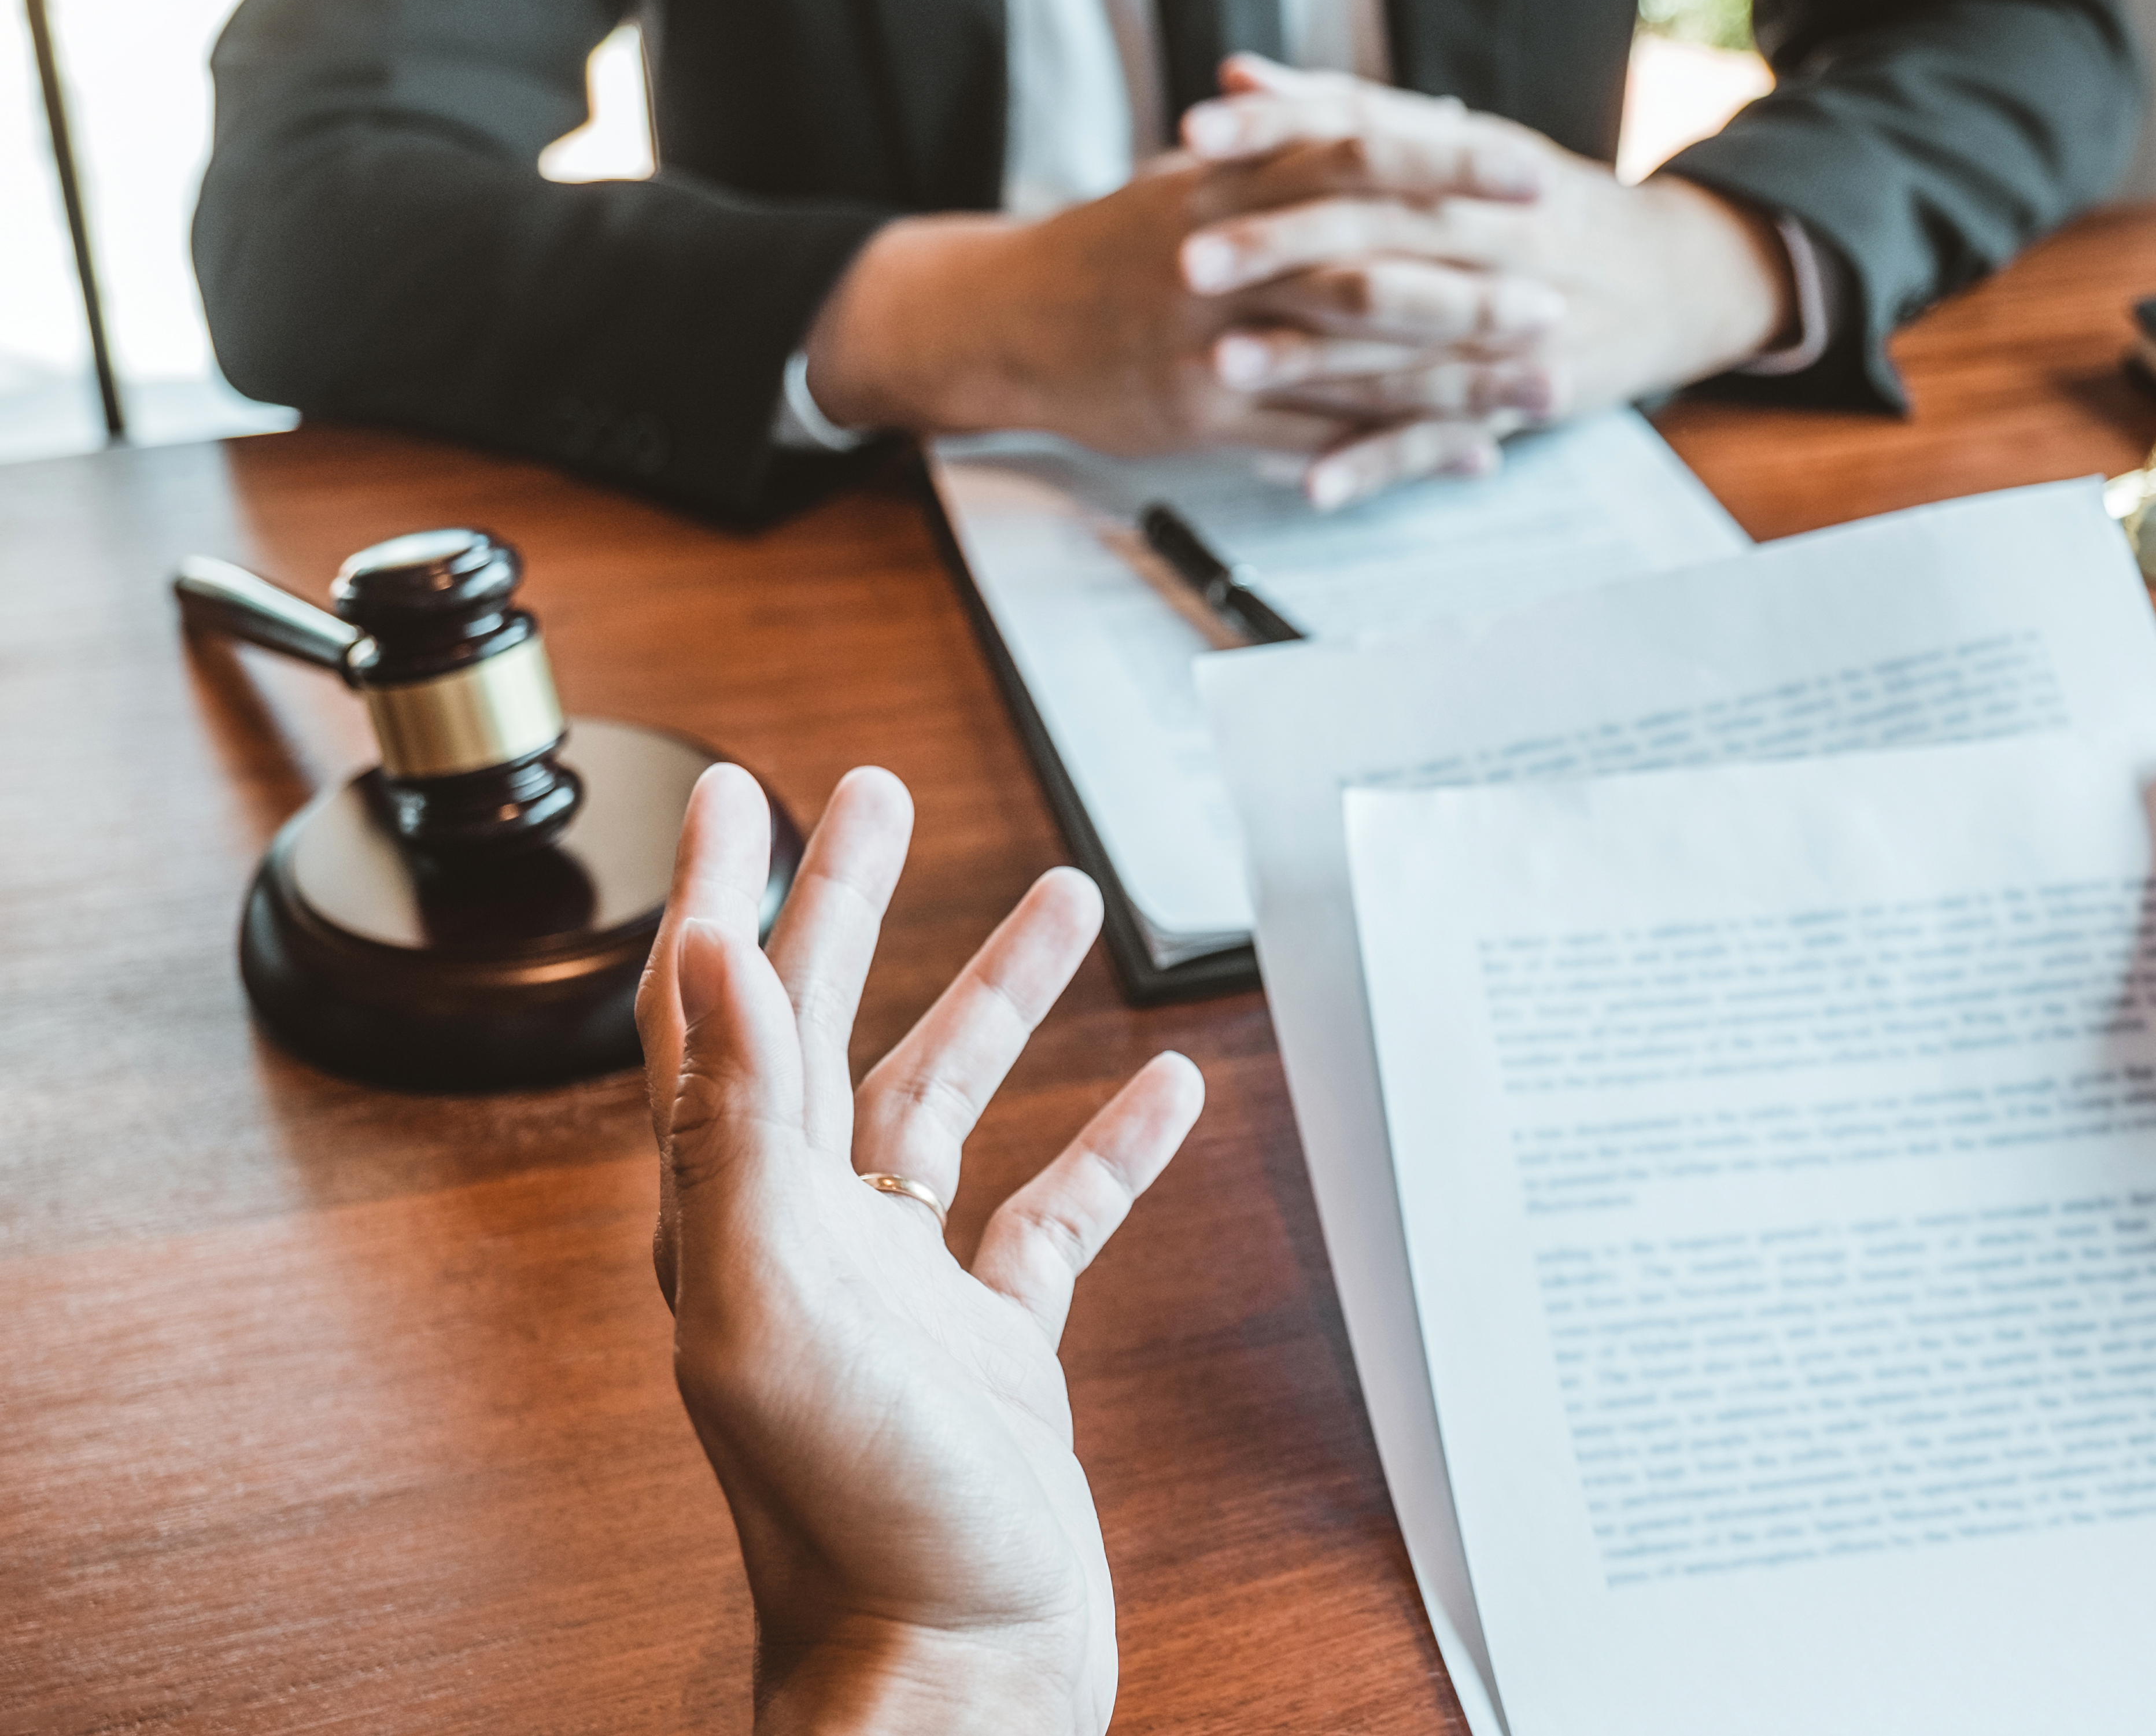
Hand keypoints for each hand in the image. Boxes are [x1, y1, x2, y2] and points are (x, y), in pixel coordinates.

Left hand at [636, 764, 1204, 1735]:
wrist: (956, 1677)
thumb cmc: (855, 1521)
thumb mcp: (772, 1303)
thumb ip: (734, 1126)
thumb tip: (705, 951)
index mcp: (732, 1222)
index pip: (710, 1019)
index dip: (720, 894)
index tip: (736, 792)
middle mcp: (806, 1243)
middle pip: (820, 1030)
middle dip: (850, 903)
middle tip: (875, 793)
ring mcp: (906, 1294)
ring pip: (947, 1106)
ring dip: (996, 998)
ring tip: (1060, 899)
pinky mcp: (996, 1351)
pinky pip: (1054, 1217)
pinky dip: (1109, 1148)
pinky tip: (1166, 1089)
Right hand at [800, 122, 1563, 494]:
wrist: (1003, 317)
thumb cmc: (1121, 240)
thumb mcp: (1207, 171)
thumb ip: (1309, 142)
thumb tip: (1428, 113)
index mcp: (1232, 183)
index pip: (1358, 154)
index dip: (1450, 163)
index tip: (1534, 174)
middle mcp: (1226, 258)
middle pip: (1368, 267)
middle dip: (1471, 289)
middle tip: (1558, 300)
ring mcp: (1214, 342)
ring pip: (1354, 365)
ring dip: (1458, 382)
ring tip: (1545, 387)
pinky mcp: (1204, 414)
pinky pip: (1318, 438)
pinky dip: (1400, 450)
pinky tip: (1474, 454)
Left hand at [1177, 59, 1796, 503]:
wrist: (1675, 277)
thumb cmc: (1538, 204)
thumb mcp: (1454, 141)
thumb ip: (1342, 111)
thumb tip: (1234, 77)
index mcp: (1464, 164)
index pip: (1361, 135)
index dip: (1277, 133)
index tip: (1194, 137)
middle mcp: (1486, 236)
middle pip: (1373, 234)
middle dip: (1278, 248)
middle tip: (1186, 261)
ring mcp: (1504, 323)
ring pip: (1400, 340)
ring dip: (1310, 358)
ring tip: (1224, 364)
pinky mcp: (1518, 396)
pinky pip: (1439, 434)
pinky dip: (1377, 460)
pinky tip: (1310, 484)